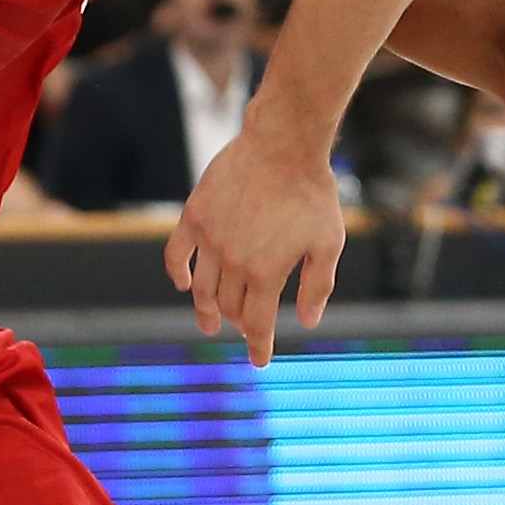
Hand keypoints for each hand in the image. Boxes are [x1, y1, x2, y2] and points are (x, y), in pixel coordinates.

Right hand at [167, 132, 346, 366]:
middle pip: (228, 307)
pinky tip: (182, 284)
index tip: (260, 360)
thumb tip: (306, 322)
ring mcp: (210, 239)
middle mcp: (233, 261)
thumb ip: (317, 286)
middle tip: (244, 328)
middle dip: (238, 323)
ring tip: (209, 322)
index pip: (257, 324)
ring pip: (201, 288)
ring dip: (205, 309)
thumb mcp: (328, 243)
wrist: (284, 144)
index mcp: (266, 273)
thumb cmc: (312, 193)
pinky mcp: (195, 215)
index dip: (259, 345)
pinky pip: (176, 253)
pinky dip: (177, 272)